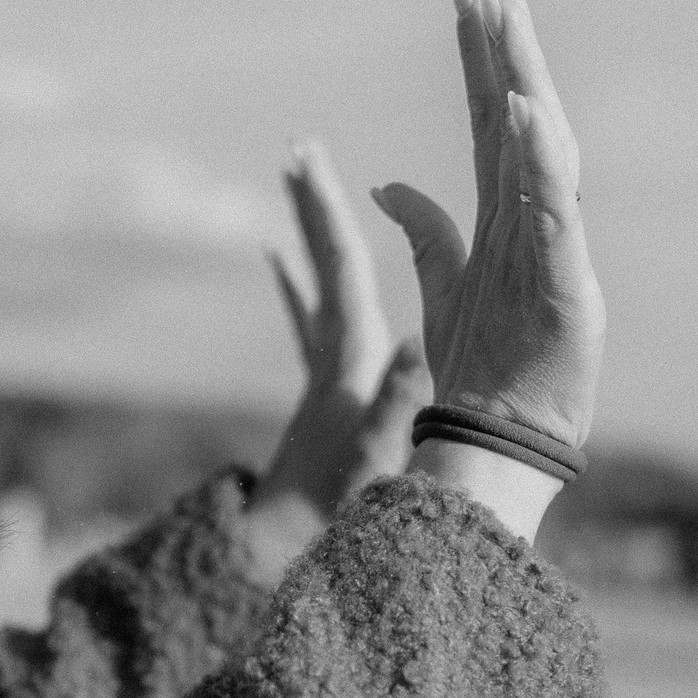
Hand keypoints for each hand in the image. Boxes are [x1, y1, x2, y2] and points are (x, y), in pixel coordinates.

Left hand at [241, 139, 429, 585]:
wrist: (283, 549)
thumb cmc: (337, 509)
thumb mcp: (380, 455)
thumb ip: (397, 402)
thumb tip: (415, 343)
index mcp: (350, 361)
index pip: (341, 274)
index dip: (330, 217)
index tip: (313, 164)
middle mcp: (330, 356)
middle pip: (323, 264)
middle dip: (316, 205)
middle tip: (301, 148)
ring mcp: (321, 372)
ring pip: (314, 285)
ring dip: (310, 232)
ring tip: (295, 180)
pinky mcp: (319, 392)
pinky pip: (308, 320)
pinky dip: (299, 282)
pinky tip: (281, 260)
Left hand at [373, 0, 602, 450]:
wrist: (505, 440)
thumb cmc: (486, 369)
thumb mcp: (445, 287)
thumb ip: (425, 232)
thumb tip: (385, 184)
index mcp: (501, 213)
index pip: (484, 112)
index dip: (475, 49)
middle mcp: (530, 216)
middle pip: (513, 107)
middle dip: (501, 34)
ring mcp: (551, 245)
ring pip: (537, 144)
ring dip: (519, 76)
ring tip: (502, 12)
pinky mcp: (564, 284)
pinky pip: (550, 211)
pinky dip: (541, 162)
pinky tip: (524, 110)